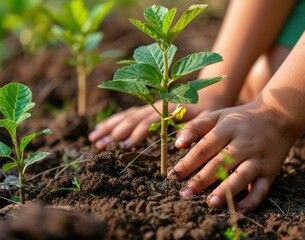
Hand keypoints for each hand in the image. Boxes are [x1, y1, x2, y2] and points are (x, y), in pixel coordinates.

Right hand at [88, 100, 220, 149]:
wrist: (211, 93)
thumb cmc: (210, 111)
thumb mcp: (208, 120)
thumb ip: (194, 130)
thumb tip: (177, 143)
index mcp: (169, 109)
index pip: (148, 123)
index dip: (136, 135)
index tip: (123, 147)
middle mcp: (156, 106)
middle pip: (131, 120)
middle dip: (114, 133)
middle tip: (98, 145)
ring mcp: (150, 105)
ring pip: (126, 116)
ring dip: (109, 127)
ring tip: (93, 138)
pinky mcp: (148, 106)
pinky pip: (128, 114)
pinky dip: (114, 121)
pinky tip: (103, 128)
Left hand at [168, 100, 297, 212]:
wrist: (279, 115)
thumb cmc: (240, 118)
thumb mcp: (218, 116)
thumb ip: (196, 127)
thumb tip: (178, 144)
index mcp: (228, 129)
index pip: (204, 148)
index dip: (187, 163)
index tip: (173, 177)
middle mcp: (243, 144)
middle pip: (220, 164)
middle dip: (201, 180)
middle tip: (184, 194)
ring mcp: (258, 158)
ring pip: (241, 176)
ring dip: (226, 190)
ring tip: (210, 203)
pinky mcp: (271, 171)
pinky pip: (262, 188)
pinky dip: (253, 200)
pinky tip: (240, 210)